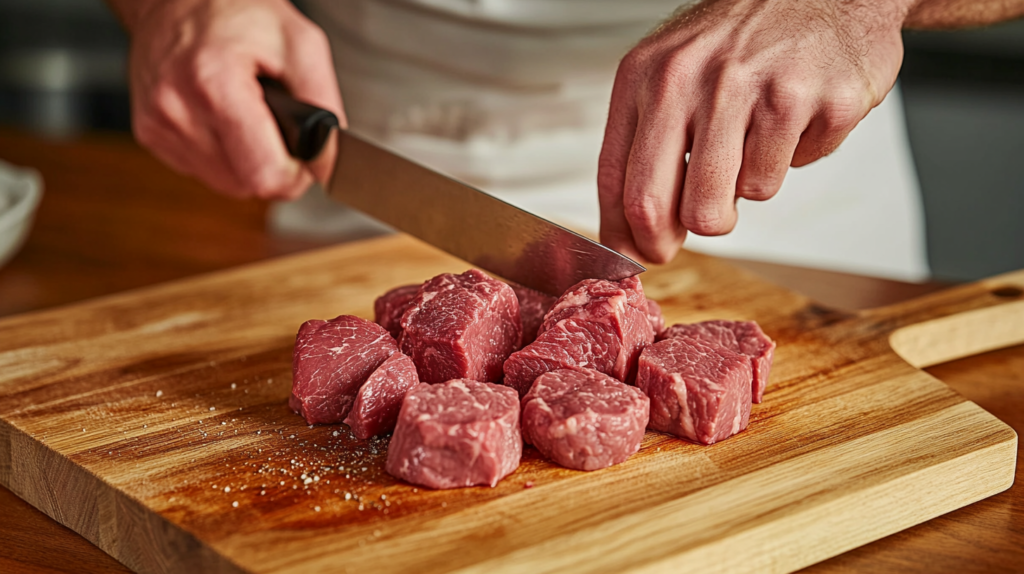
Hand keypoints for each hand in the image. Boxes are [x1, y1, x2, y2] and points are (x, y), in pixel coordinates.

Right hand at [123, 0, 343, 198]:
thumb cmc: (239, 12)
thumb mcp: (302, 44)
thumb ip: (325, 104)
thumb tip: (329, 163)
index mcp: (214, 84)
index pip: (264, 175)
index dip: (295, 175)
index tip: (303, 157)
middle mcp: (176, 108)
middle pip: (246, 186)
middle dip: (273, 168)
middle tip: (280, 131)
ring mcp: (157, 123)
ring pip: (225, 184)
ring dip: (247, 163)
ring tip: (250, 118)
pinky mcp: (148, 132)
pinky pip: (202, 171)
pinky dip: (223, 155)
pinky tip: (225, 120)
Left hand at [598, 0, 909, 262]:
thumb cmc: (743, 40)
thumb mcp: (673, 73)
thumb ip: (648, 147)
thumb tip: (635, 234)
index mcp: (646, 76)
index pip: (616, 180)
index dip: (624, 235)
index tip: (636, 257)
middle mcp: (689, 79)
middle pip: (658, 206)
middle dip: (670, 241)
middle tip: (689, 232)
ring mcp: (751, 88)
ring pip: (722, 205)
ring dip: (737, 195)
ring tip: (751, 148)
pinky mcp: (808, 102)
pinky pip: (781, 176)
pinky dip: (787, 161)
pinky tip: (791, 122)